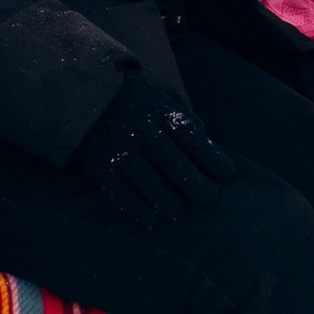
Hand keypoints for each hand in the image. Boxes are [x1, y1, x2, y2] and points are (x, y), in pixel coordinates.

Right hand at [75, 71, 235, 225]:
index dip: (212, 158)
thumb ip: (184, 122)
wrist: (86, 93)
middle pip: (172, 162)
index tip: (227, 174)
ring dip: (165, 200)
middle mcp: (141, 130)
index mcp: (161, 113)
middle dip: (194, 184)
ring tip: (179, 213)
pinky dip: (135, 207)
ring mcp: (119, 147)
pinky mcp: (99, 164)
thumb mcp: (162, 101)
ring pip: (146, 180)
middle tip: (209, 199)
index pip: (192, 137)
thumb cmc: (136, 102)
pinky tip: (150, 220)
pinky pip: (119, 190)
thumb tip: (210, 147)